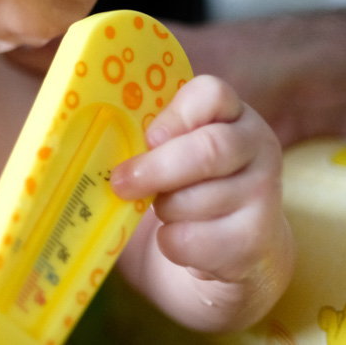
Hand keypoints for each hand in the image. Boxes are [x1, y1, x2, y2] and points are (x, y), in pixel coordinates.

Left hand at [111, 75, 293, 329]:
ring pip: (196, 199)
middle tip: (121, 181)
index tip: (150, 136)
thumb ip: (151, 137)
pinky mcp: (256, 243)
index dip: (176, 114)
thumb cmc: (191, 188)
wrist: (238, 252)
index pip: (213, 93)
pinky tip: (177, 239)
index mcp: (235, 115)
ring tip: (163, 210)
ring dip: (164, 209)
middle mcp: (259, 148)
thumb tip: (81, 129)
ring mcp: (264, 196)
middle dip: (157, 168)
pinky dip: (171, 243)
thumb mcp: (178, 152)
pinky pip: (194, 240)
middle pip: (209, 149)